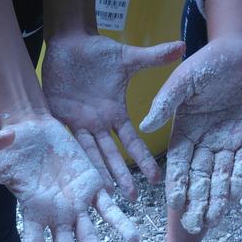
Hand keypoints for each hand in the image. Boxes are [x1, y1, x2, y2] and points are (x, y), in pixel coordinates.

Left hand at [43, 34, 182, 199]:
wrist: (69, 42)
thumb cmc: (97, 51)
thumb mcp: (128, 58)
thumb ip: (154, 57)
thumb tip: (183, 47)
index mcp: (115, 113)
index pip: (133, 142)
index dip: (144, 160)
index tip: (156, 178)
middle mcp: (99, 123)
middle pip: (112, 155)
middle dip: (122, 176)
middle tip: (133, 199)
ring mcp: (79, 122)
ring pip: (89, 152)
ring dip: (97, 172)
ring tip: (105, 194)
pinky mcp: (59, 116)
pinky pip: (65, 138)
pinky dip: (70, 154)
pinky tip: (75, 172)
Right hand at [140, 37, 241, 233]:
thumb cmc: (210, 59)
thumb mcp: (184, 80)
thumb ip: (165, 102)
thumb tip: (143, 125)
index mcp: (186, 130)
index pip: (179, 162)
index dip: (177, 182)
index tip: (175, 202)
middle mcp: (206, 141)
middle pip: (200, 176)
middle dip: (197, 199)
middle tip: (194, 223)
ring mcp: (230, 142)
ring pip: (223, 175)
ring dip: (218, 197)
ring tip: (214, 219)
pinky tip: (240, 198)